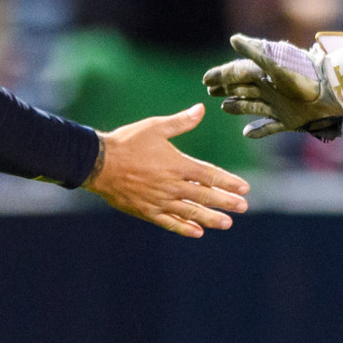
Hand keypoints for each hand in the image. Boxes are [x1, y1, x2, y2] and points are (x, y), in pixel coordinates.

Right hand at [86, 105, 249, 237]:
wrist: (98, 163)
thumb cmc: (127, 142)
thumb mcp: (155, 127)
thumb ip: (180, 122)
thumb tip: (201, 109)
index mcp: (176, 164)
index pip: (209, 175)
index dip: (228, 182)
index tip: (244, 188)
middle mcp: (171, 185)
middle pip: (204, 195)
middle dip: (225, 201)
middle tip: (243, 207)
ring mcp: (159, 200)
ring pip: (190, 212)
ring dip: (210, 218)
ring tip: (227, 223)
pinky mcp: (147, 211)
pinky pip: (169, 222)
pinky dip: (184, 228)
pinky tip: (197, 233)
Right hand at [203, 31, 342, 139]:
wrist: (332, 90)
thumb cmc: (304, 74)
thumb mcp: (276, 63)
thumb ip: (255, 52)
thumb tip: (233, 39)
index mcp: (264, 74)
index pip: (236, 73)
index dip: (221, 76)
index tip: (205, 79)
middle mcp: (269, 89)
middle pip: (241, 88)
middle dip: (225, 88)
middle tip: (209, 91)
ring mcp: (278, 105)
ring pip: (251, 106)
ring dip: (237, 106)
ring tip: (224, 107)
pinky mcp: (289, 120)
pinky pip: (269, 127)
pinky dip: (258, 131)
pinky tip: (246, 134)